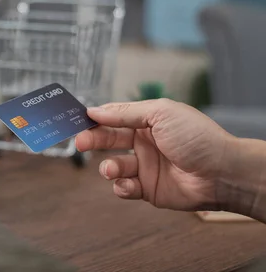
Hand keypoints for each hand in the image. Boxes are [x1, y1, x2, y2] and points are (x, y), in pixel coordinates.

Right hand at [75, 99, 234, 211]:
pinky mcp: (148, 189)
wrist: (222, 173)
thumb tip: (95, 110)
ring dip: (108, 167)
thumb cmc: (197, 137)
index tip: (77, 120)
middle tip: (80, 142)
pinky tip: (128, 184)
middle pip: (108, 140)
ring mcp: (145, 166)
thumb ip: (125, 113)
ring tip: (111, 169)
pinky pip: (124, 187)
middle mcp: (144, 142)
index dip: (95, 118)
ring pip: (114, 166)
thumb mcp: (159, 114)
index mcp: (147, 121)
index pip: (113, 118)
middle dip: (92, 140)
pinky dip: (121, 186)